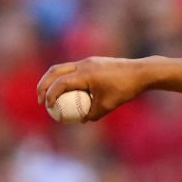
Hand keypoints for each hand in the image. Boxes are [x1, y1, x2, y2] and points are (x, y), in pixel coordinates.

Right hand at [36, 56, 150, 121]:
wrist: (141, 72)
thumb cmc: (125, 89)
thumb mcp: (109, 105)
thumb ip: (93, 114)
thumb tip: (82, 120)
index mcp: (84, 74)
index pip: (60, 83)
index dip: (50, 95)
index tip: (47, 106)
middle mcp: (83, 65)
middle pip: (54, 71)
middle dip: (43, 85)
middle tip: (40, 99)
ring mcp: (88, 61)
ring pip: (63, 68)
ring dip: (53, 80)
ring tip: (50, 94)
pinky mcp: (93, 62)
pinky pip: (74, 69)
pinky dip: (66, 78)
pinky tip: (69, 90)